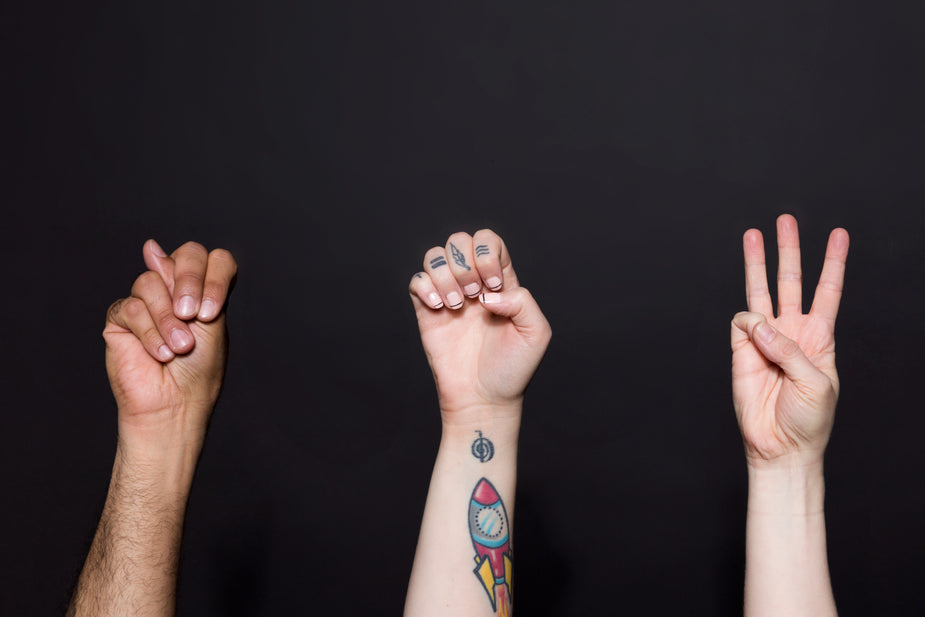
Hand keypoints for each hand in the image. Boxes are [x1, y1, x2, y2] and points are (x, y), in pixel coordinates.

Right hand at [103, 240, 236, 453]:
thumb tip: (150, 246)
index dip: (215, 275)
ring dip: (168, 319)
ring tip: (179, 348)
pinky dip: (149, 333)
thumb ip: (191, 282)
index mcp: (206, 290)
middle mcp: (176, 290)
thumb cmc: (199, 370)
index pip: (214, 259)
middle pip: (184, 256)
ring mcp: (148, 302)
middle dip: (190, 283)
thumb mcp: (210, 322)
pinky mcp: (121, 318)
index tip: (211, 311)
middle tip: (193, 315)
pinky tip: (159, 354)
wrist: (175, 404)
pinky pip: (131, 307)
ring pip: (151, 281)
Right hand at [408, 230, 550, 423]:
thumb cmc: (513, 369)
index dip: (487, 253)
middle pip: (459, 241)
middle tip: (473, 296)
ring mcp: (448, 296)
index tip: (492, 286)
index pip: (489, 242)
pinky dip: (425, 286)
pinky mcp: (427, 313)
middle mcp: (473, 284)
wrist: (483, 399)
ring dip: (445, 274)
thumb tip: (487, 293)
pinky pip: (416, 280)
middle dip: (465, 263)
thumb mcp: (536, 333)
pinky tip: (438, 308)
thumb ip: (523, 302)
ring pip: (435, 256)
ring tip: (455, 305)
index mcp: (501, 283)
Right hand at [731, 214, 848, 466]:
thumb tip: (758, 325)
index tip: (839, 234)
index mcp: (819, 337)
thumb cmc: (808, 420)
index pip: (827, 291)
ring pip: (760, 292)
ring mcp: (765, 340)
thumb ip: (790, 349)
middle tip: (785, 220)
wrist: (780, 446)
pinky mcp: (741, 351)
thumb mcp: (817, 382)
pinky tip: (755, 338)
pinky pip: (741, 324)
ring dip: (757, 263)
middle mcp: (792, 332)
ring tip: (753, 235)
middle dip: (789, 250)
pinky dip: (748, 325)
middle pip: (791, 281)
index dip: (833, 262)